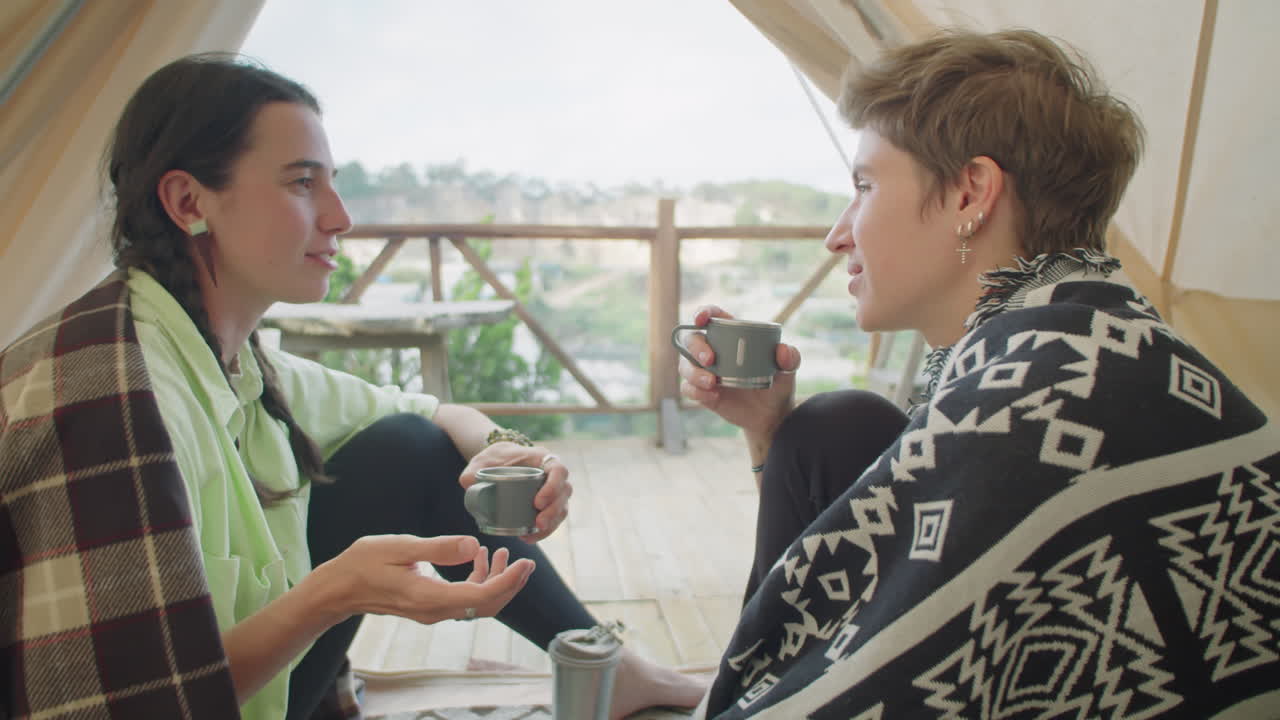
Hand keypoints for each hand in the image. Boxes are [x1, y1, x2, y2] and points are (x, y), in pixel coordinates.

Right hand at [315, 534, 533, 624]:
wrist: (338, 589)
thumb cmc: (364, 564)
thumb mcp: (400, 547)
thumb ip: (438, 548)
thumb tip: (472, 545)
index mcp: (430, 597)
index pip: (481, 596)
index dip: (508, 582)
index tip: (525, 563)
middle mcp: (435, 611)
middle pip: (486, 606)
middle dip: (510, 584)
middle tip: (527, 561)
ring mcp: (432, 611)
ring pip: (476, 603)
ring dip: (494, 580)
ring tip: (501, 552)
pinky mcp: (429, 606)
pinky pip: (462, 598)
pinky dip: (476, 579)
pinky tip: (477, 556)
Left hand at [459, 442, 572, 542]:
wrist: (499, 461)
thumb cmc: (494, 458)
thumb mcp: (482, 461)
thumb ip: (472, 471)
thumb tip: (468, 484)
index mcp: (542, 458)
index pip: (559, 470)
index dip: (553, 487)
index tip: (537, 502)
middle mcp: (552, 473)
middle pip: (564, 491)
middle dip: (554, 510)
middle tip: (538, 523)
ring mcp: (553, 489)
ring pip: (562, 506)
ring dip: (552, 522)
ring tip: (534, 534)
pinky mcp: (548, 503)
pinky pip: (554, 517)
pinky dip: (545, 529)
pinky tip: (530, 537)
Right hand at [678, 305, 801, 438]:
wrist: (771, 415)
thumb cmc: (777, 385)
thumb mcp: (788, 370)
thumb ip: (791, 357)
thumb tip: (782, 350)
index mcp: (731, 336)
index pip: (712, 317)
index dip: (702, 313)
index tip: (701, 319)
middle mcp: (713, 350)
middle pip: (692, 339)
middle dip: (696, 346)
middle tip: (711, 359)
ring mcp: (705, 371)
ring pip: (685, 365)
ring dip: (693, 372)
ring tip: (712, 382)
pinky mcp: (701, 391)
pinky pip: (688, 388)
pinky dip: (696, 391)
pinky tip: (713, 395)